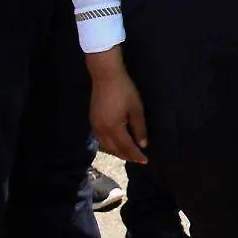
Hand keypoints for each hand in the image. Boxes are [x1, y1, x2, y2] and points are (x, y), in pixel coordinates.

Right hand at [84, 48, 148, 162]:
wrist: (106, 76)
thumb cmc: (124, 90)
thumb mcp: (136, 109)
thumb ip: (139, 127)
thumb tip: (143, 144)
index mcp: (114, 128)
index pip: (126, 147)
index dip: (136, 155)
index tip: (145, 161)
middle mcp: (102, 130)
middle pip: (115, 149)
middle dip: (127, 156)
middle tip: (138, 160)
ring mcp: (95, 126)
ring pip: (106, 146)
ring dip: (117, 152)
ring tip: (128, 154)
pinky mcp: (92, 121)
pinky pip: (100, 139)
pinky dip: (109, 145)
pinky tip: (115, 144)